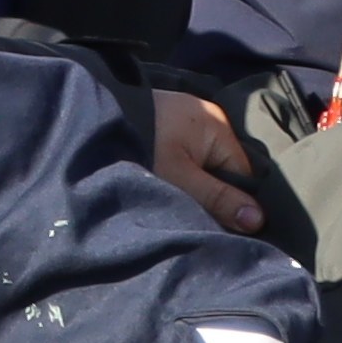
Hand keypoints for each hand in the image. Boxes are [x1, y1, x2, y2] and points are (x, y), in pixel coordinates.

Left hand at [146, 88, 269, 235]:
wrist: (83, 113)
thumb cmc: (137, 144)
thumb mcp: (178, 177)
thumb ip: (217, 199)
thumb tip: (257, 220)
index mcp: (217, 126)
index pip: (243, 176)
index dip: (235, 205)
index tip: (223, 229)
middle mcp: (206, 118)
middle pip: (223, 170)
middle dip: (214, 196)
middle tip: (198, 220)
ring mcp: (183, 120)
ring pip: (202, 165)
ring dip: (193, 187)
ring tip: (178, 202)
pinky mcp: (163, 126)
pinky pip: (184, 156)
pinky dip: (177, 174)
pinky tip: (165, 186)